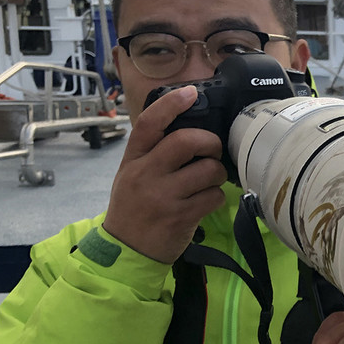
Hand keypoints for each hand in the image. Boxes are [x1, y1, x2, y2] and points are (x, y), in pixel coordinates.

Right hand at [103, 86, 227, 263]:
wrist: (126, 251)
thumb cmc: (133, 208)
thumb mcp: (131, 175)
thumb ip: (152, 153)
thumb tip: (189, 129)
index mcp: (133, 160)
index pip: (149, 124)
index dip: (171, 105)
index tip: (191, 92)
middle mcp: (146, 174)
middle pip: (185, 141)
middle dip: (209, 142)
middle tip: (212, 150)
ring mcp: (164, 196)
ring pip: (207, 170)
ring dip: (217, 174)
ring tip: (209, 181)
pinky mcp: (182, 217)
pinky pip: (214, 197)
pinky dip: (217, 197)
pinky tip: (206, 201)